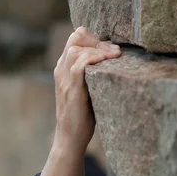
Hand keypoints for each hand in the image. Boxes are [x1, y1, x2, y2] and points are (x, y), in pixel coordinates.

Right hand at [52, 27, 120, 155]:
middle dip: (98, 40)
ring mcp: (64, 79)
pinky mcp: (71, 89)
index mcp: (64, 67)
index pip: (76, 38)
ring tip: (115, 56)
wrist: (70, 138)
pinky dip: (94, 59)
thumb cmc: (83, 115)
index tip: (110, 49)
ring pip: (76, 48)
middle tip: (115, 52)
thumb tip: (115, 61)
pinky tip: (108, 63)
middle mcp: (61, 69)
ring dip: (99, 49)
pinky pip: (79, 65)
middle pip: (75, 37)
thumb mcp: (86, 88)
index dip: (94, 38)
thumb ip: (92, 73)